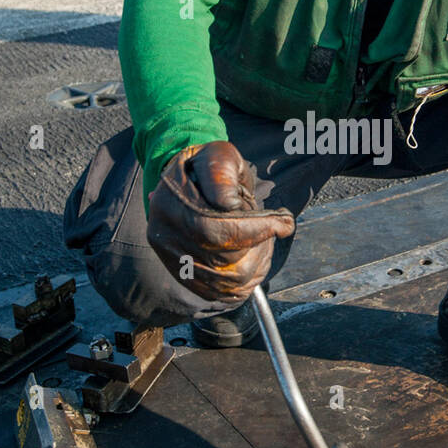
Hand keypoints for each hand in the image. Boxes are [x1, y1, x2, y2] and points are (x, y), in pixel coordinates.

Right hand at [146, 141, 294, 302]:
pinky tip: (252, 256)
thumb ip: (223, 175)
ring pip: (226, 280)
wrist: (189, 182)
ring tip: (263, 238)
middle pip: (222, 259)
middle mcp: (164, 232)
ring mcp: (171, 257)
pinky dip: (246, 279)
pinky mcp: (182, 274)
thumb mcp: (219, 156)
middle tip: (274, 227)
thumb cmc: (209, 166)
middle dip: (258, 245)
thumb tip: (229, 205)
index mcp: (171, 200)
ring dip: (256, 262)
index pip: (213, 228)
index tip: (283, 223)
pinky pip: (221, 292)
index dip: (254, 229)